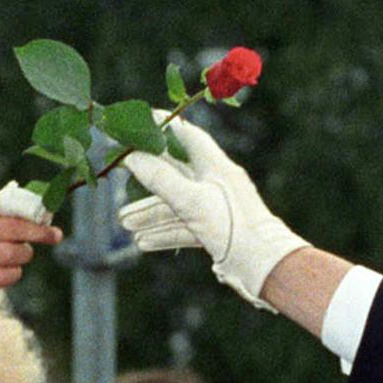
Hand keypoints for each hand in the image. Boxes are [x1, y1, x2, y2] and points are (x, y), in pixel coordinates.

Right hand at [0, 201, 59, 292]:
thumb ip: (14, 204)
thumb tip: (46, 206)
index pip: (16, 226)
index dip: (39, 231)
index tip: (56, 235)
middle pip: (14, 250)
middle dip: (29, 248)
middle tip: (28, 245)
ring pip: (11, 263)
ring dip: (21, 258)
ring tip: (15, 252)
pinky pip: (4, 279)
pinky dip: (13, 273)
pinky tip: (9, 266)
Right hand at [117, 119, 308, 307]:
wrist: (264, 265)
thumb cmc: (233, 226)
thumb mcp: (191, 201)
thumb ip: (160, 178)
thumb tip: (131, 156)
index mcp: (216, 166)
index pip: (188, 137)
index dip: (165, 126)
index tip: (143, 118)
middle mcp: (216, 183)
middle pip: (175, 175)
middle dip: (146, 180)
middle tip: (119, 177)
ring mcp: (217, 208)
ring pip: (177, 206)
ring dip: (151, 214)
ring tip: (125, 223)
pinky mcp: (217, 231)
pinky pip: (185, 227)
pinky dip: (165, 234)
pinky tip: (143, 243)